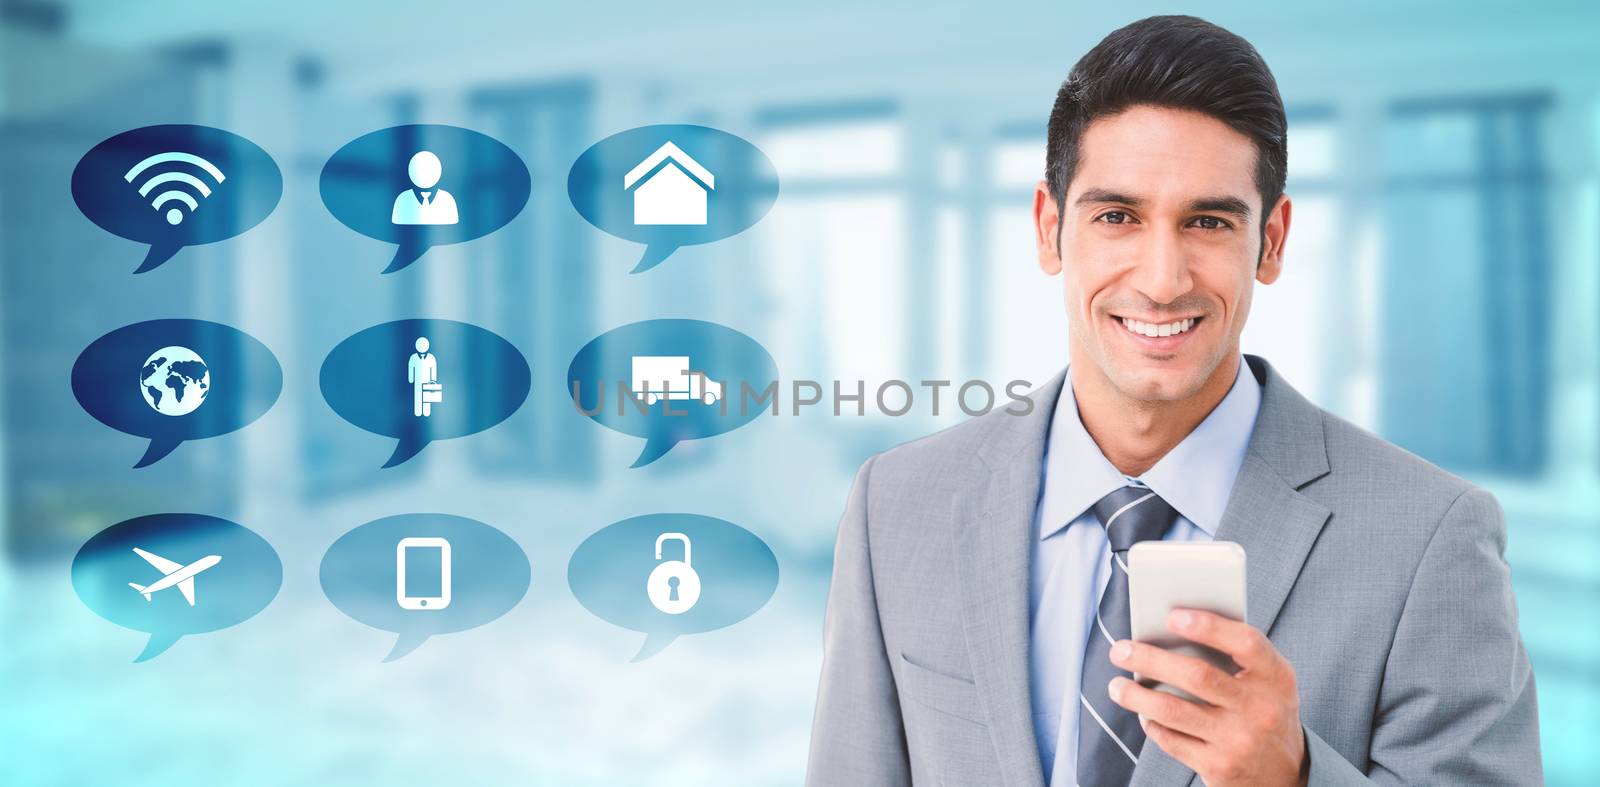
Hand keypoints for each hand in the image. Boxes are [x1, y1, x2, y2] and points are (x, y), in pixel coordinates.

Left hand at [1106, 609, 1307, 786]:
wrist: (1285, 774)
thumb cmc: (1263, 710)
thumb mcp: (1267, 682)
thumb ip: (1234, 655)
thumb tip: (1170, 629)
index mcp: (1277, 678)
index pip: (1245, 643)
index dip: (1209, 626)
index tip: (1172, 616)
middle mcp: (1260, 709)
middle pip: (1197, 675)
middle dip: (1150, 659)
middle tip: (1120, 650)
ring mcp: (1238, 740)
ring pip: (1173, 711)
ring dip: (1136, 695)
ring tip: (1116, 685)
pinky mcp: (1218, 767)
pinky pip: (1171, 740)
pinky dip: (1151, 723)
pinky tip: (1142, 713)